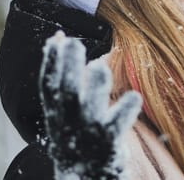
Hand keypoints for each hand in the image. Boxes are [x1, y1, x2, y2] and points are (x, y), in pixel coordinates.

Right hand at [40, 31, 141, 179]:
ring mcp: (89, 134)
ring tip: (100, 67)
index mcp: (57, 117)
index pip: (48, 87)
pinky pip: (117, 126)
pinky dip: (125, 110)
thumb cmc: (78, 139)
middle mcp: (69, 125)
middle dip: (68, 67)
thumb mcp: (65, 113)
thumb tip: (60, 39)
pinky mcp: (109, 145)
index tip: (57, 38)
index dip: (51, 63)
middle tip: (75, 43)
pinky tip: (134, 96)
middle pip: (66, 92)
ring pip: (90, 107)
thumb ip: (65, 79)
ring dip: (95, 85)